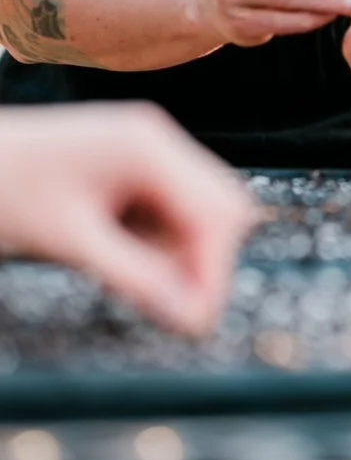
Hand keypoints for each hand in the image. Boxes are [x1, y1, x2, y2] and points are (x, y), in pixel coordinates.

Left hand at [0, 104, 254, 334]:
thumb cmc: (6, 187)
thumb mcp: (71, 241)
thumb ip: (136, 276)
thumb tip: (188, 313)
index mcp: (147, 148)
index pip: (214, 211)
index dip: (214, 269)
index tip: (199, 319)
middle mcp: (157, 140)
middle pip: (220, 203)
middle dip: (208, 258)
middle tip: (180, 309)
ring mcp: (148, 147)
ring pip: (200, 205)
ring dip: (184, 250)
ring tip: (142, 284)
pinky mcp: (135, 161)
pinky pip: (173, 204)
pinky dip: (162, 238)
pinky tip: (128, 258)